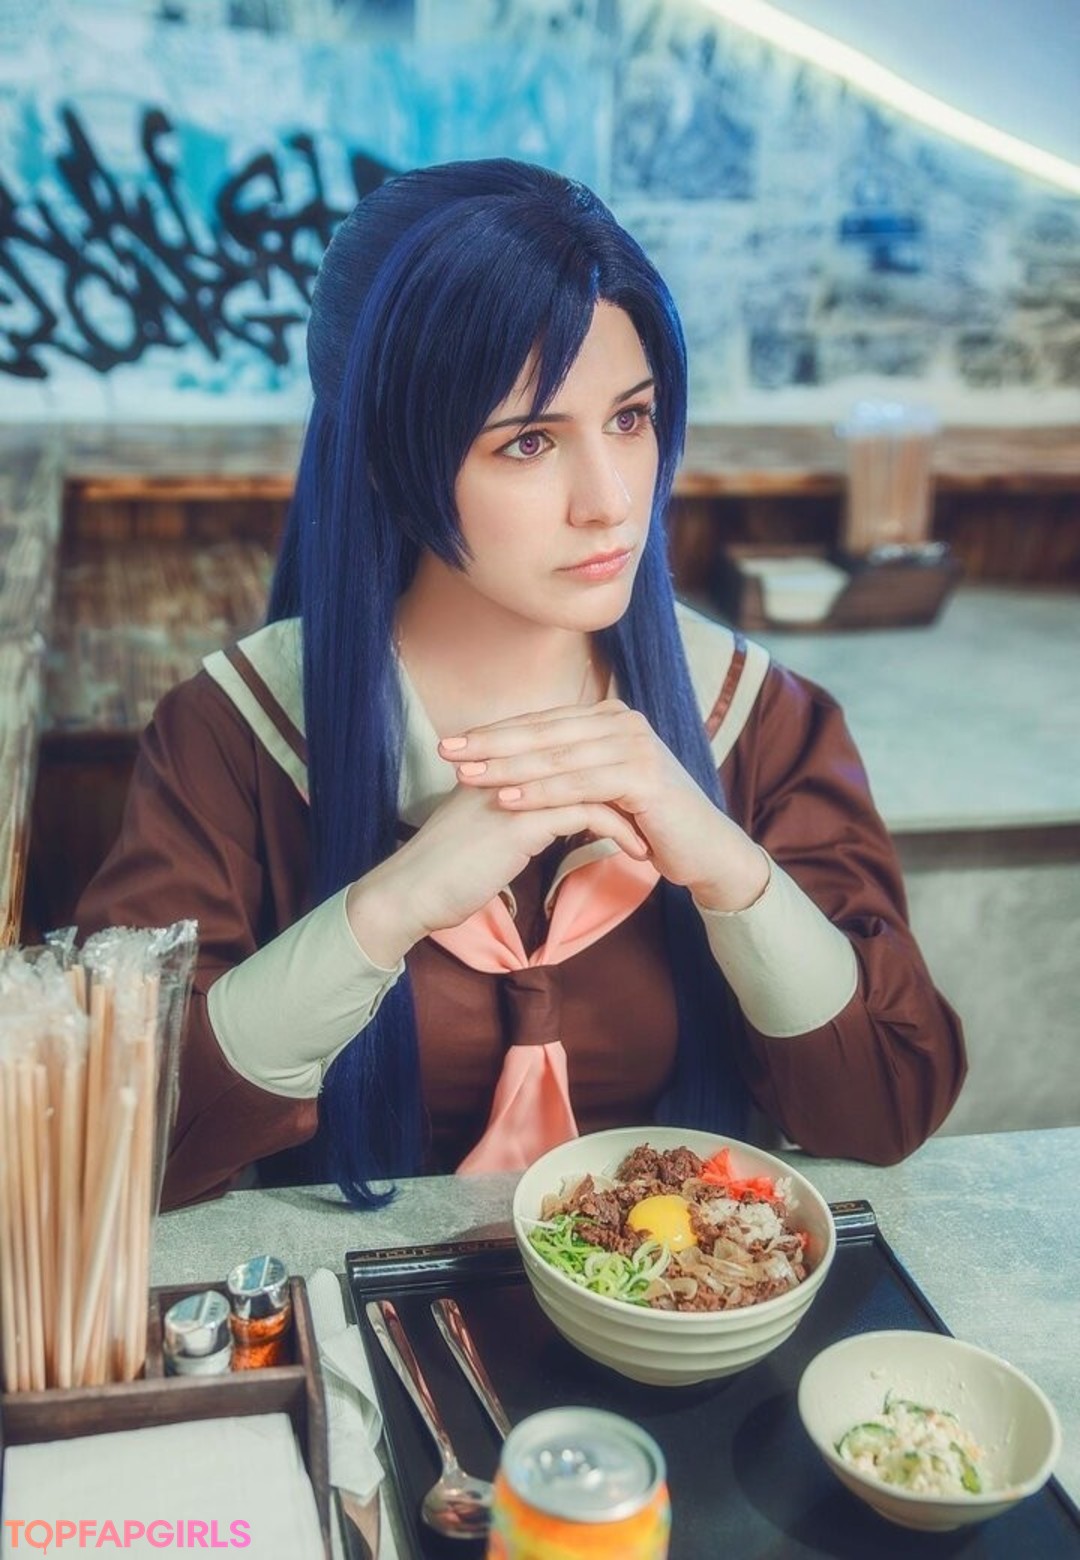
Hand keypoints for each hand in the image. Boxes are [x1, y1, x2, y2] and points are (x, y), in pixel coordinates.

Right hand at [345, 770, 648, 966]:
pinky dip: (619, 831)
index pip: (564, 746)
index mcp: (498, 761)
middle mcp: (507, 764)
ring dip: (629, 808)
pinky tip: (637, 852)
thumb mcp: (484, 827)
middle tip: (654, 807)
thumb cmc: (444, 868)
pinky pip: (588, 814)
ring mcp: (515, 788)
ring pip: (592, 781)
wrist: (408, 892)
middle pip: (584, 755)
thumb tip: (546, 812)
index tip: (630, 792)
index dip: (600, 767)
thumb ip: (512, 808)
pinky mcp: (522, 820)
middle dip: (623, 783)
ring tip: (652, 833)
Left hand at [439, 699, 769, 911]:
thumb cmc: (647, 822)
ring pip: (558, 757)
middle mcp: (624, 722)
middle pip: (544, 733)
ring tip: (468, 776)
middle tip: (447, 751)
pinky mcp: (644, 777)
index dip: (495, 731)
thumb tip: (512, 761)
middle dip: (491, 743)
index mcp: (609, 717)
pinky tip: (509, 801)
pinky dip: (542, 793)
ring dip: (508, 768)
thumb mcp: (601, 786)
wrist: (704, 849)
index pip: (542, 722)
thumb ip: (567, 766)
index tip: (451, 742)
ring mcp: (637, 745)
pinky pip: (581, 785)